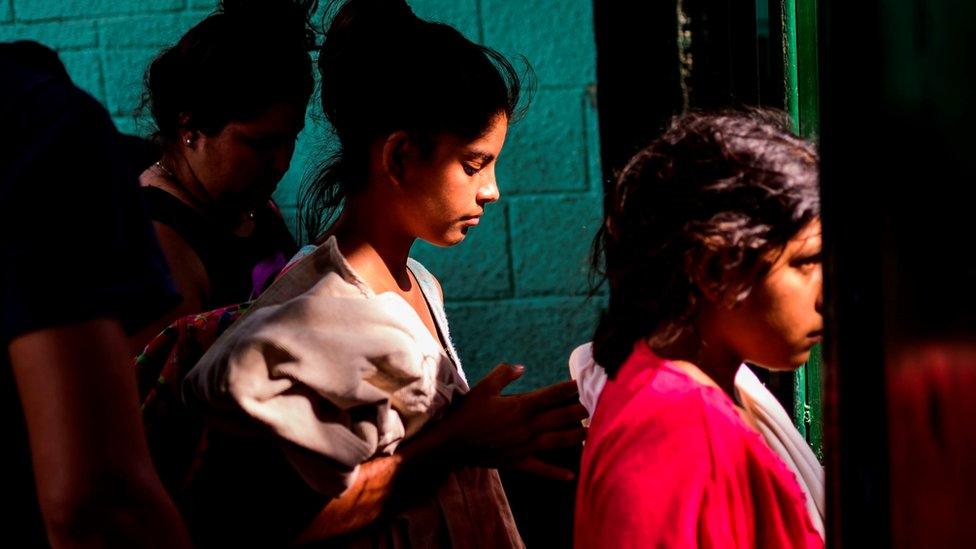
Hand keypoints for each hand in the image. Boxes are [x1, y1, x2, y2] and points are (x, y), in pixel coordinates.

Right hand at [440, 363, 587, 479]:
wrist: (452, 444)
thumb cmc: (467, 413)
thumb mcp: (483, 387)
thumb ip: (504, 374)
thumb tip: (522, 367)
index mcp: (521, 406)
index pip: (552, 395)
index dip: (570, 388)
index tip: (584, 383)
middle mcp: (528, 426)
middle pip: (561, 417)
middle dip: (581, 411)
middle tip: (598, 405)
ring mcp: (525, 446)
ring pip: (558, 441)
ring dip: (577, 437)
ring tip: (593, 432)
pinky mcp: (518, 461)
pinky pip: (541, 468)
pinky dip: (556, 473)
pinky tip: (570, 475)